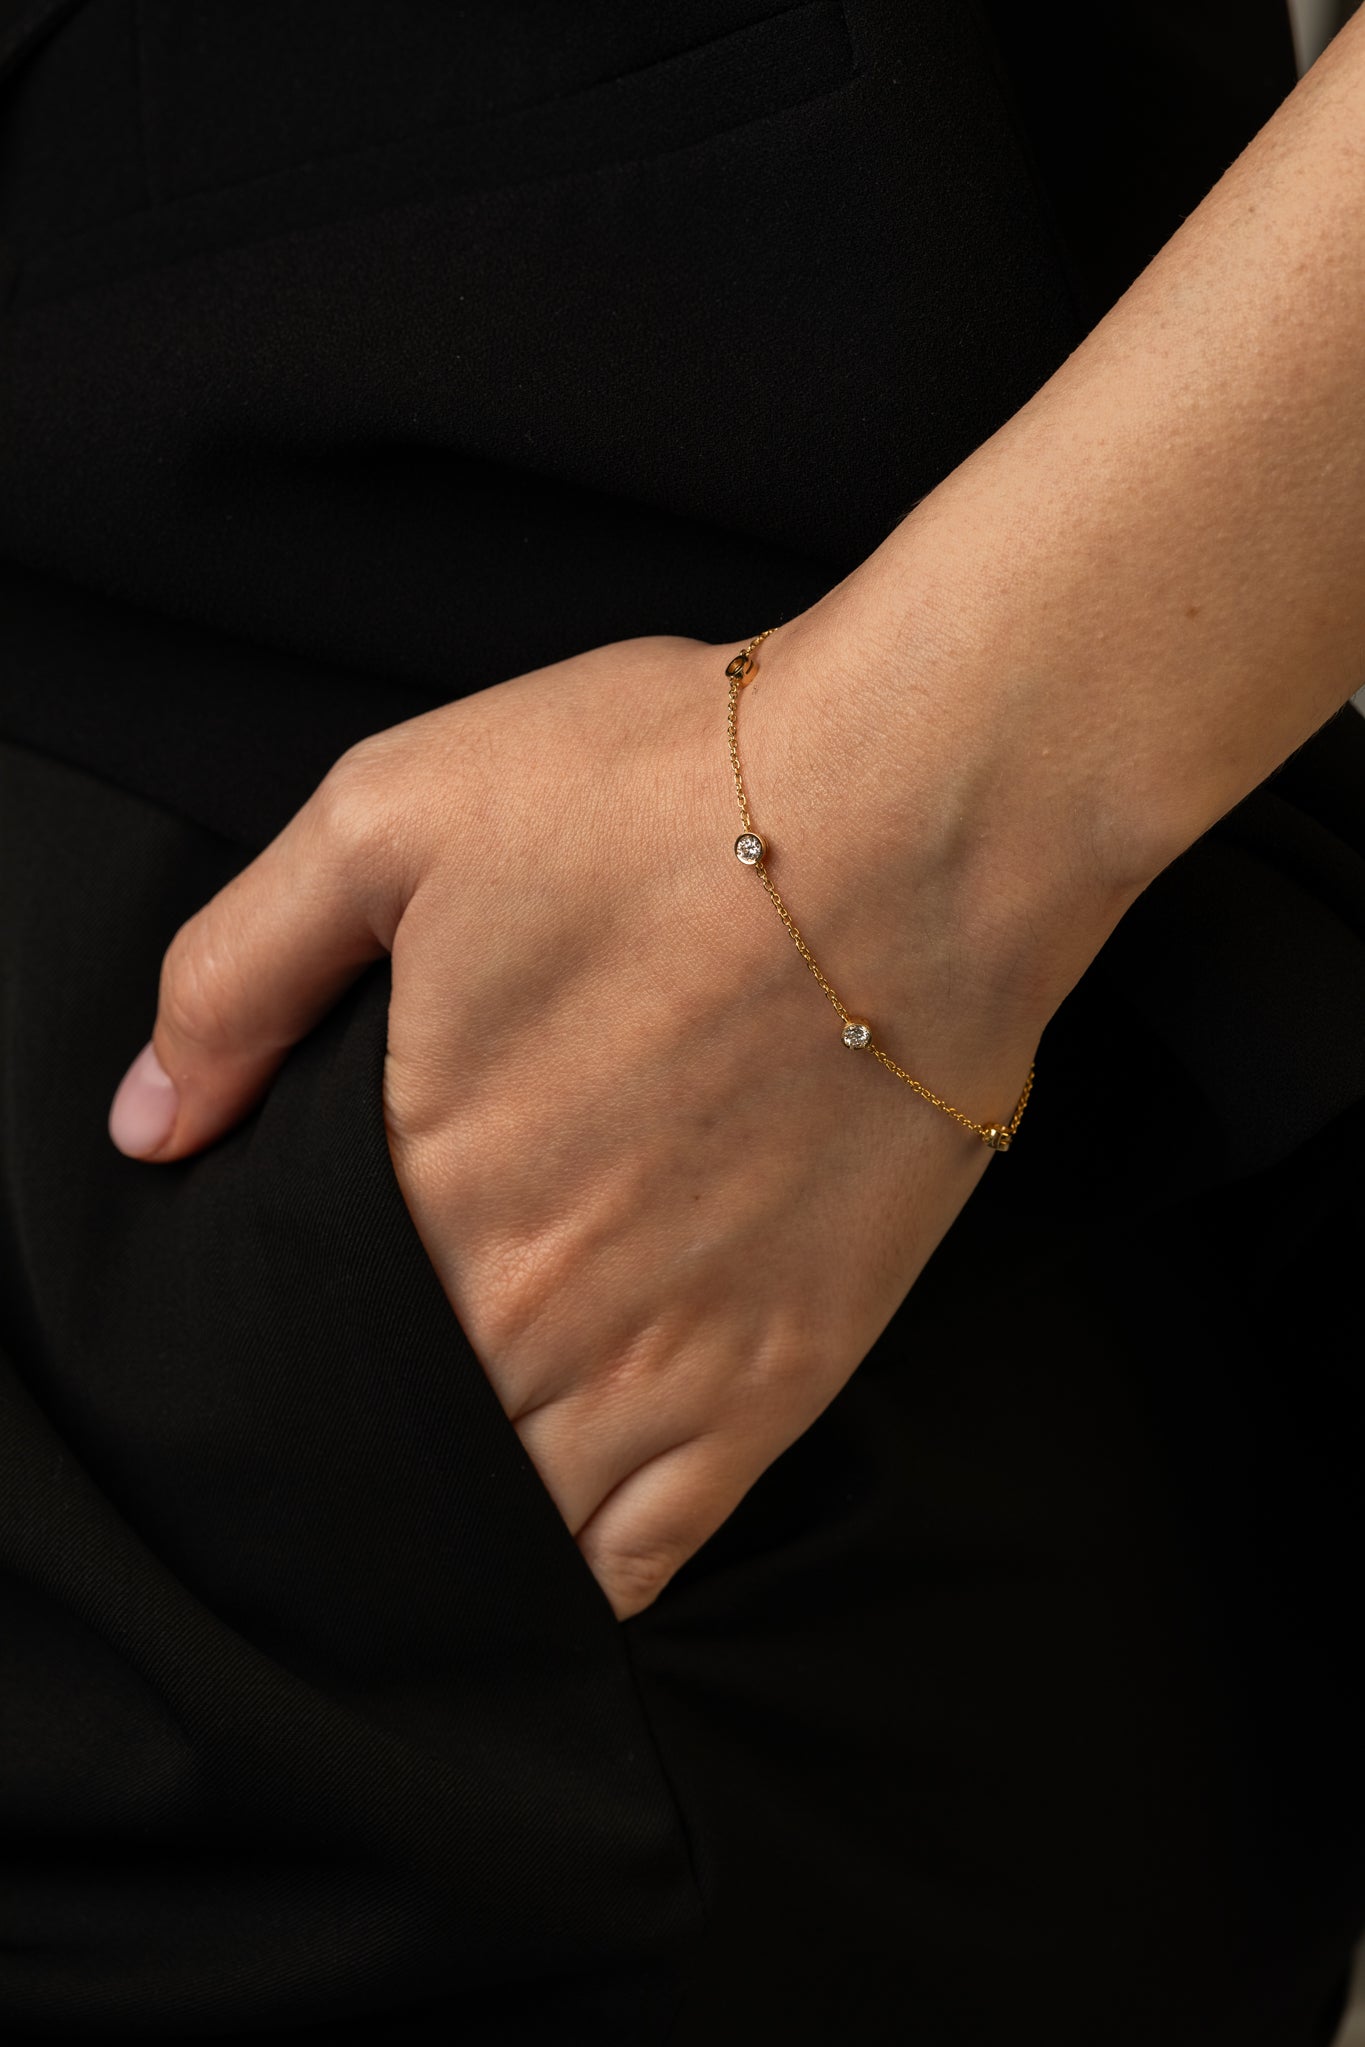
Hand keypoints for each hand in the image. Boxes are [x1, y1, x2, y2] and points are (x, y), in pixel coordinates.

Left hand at [108, 606, 1048, 1618]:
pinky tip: (570, 1538)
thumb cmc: (673, 799)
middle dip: (377, 1434)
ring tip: (464, 1470)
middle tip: (384, 1392)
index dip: (289, 1354)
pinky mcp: (787, 1376)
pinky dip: (598, 1565)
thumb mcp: (393, 818)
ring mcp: (669, 1365)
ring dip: (477, 1510)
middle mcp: (534, 1311)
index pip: (305, 1347)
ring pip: (522, 1520)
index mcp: (422, 1188)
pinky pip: (659, 1550)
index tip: (309, 1329)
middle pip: (409, 1444)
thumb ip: (237, 976)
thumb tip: (150, 1126)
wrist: (931, 818)